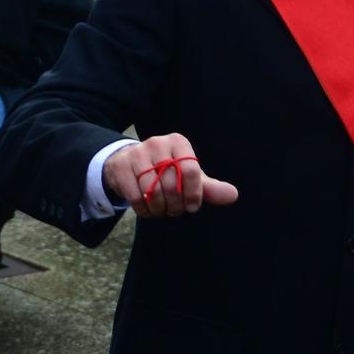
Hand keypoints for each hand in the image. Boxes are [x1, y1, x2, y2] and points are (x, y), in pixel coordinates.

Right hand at [101, 134, 237, 218]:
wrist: (129, 164)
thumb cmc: (165, 172)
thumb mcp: (188, 178)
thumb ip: (210, 187)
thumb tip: (233, 195)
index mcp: (178, 142)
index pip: (191, 170)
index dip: (193, 194)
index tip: (192, 207)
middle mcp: (157, 143)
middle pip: (171, 183)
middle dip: (175, 205)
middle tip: (174, 211)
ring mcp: (136, 153)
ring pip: (152, 191)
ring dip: (159, 208)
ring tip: (161, 211)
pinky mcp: (119, 165)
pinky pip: (135, 195)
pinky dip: (143, 209)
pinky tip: (147, 210)